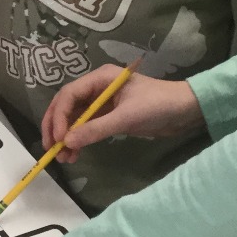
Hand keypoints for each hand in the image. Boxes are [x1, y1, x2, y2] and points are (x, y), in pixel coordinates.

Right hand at [40, 69, 202, 162]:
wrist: (185, 110)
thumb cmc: (158, 105)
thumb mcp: (126, 117)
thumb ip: (96, 129)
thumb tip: (67, 141)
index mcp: (100, 78)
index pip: (69, 95)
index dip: (59, 116)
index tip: (58, 138)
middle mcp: (97, 87)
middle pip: (66, 106)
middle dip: (57, 127)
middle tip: (51, 149)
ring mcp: (102, 102)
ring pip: (74, 118)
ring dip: (67, 136)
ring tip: (64, 158)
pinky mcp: (109, 116)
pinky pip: (87, 127)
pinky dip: (79, 140)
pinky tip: (76, 154)